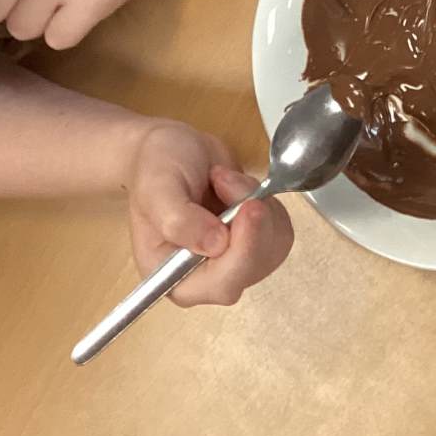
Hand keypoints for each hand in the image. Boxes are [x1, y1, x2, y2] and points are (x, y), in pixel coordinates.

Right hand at [125, 121, 291, 307]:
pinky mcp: (255, 243)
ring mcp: (234, 261)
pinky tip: (236, 186)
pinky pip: (281, 230)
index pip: (220, 285)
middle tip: (229, 181)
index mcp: (175, 278)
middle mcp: (207, 278)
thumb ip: (179, 220)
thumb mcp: (157, 189)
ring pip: (273, 247)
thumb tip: (215, 245)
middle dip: (251, 221)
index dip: (242, 253)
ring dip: (257, 204)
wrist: (170, 150)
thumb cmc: (154, 170)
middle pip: (253, 268)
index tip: (248, 210)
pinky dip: (266, 201)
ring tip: (222, 179)